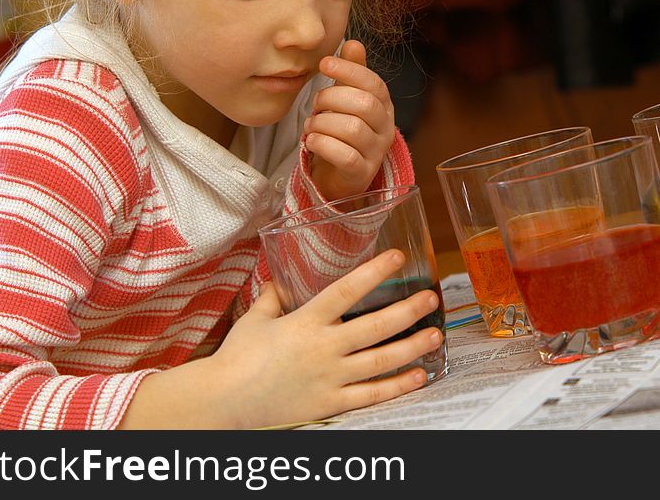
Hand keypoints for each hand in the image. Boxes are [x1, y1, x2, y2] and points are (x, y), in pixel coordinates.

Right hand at [206, 250, 441, 428]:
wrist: (223, 400)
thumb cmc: (237, 357)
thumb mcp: (256, 319)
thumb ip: (274, 296)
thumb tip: (280, 275)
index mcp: (306, 322)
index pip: (347, 290)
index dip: (374, 272)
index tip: (398, 256)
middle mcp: (323, 348)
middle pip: (376, 326)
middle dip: (408, 311)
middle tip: (431, 299)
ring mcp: (329, 377)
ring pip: (381, 360)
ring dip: (413, 346)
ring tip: (436, 334)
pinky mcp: (330, 403)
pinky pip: (371, 394)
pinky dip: (398, 385)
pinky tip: (420, 375)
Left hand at [305, 40, 395, 199]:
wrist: (335, 175)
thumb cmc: (340, 134)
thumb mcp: (345, 99)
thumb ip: (351, 74)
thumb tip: (353, 43)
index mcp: (384, 107)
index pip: (374, 83)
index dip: (349, 70)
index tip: (324, 64)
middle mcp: (385, 129)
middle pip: (365, 104)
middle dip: (332, 98)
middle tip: (315, 104)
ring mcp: (375, 154)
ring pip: (353, 129)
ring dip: (323, 123)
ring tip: (310, 126)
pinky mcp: (361, 174)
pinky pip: (346, 156)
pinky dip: (324, 145)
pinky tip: (312, 141)